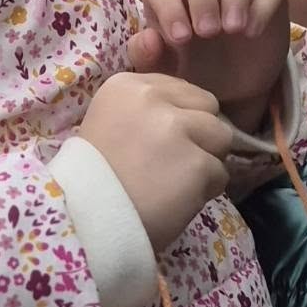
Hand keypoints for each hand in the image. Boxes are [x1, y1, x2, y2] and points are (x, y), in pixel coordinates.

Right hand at [78, 72, 233, 255]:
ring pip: (222, 137)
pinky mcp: (196, 163)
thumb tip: (190, 112)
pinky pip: (221, 173)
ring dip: (207, 161)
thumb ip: (147, 111)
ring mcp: (176, 129)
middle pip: (208, 107)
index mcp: (127, 86)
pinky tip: (177, 200)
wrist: (84, 221)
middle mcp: (152, 98)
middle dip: (200, 134)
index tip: (161, 143)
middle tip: (174, 162)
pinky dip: (206, 191)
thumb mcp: (110, 122)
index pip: (182, 89)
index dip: (181, 117)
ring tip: (177, 182)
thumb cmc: (94, 178)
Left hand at [128, 0, 290, 133]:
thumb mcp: (167, 76)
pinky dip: (263, 2)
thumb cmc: (193, 75)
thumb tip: (149, 38)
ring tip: (234, 28)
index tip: (181, 39)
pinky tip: (253, 32)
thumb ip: (148, 60)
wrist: (232, 90)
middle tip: (208, 32)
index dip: (168, 4)